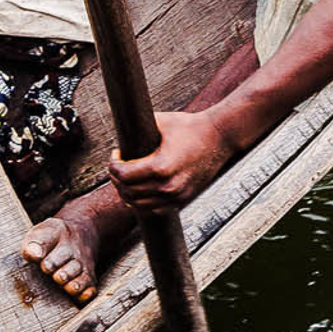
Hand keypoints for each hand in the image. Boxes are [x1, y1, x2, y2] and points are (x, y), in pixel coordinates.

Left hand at [105, 111, 237, 212]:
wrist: (220, 138)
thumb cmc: (192, 127)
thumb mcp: (161, 122)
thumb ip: (138, 129)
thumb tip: (119, 132)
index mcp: (160, 167)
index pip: (123, 175)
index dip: (113, 165)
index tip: (116, 155)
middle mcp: (167, 186)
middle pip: (127, 191)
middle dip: (116, 179)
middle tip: (117, 166)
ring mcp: (176, 196)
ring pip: (138, 204)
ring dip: (127, 192)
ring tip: (126, 178)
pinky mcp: (182, 200)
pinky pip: (153, 209)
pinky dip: (142, 202)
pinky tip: (140, 190)